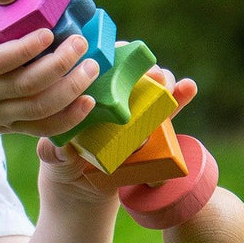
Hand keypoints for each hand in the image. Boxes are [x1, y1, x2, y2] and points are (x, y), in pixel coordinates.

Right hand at [0, 19, 99, 144]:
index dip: (26, 48)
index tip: (49, 32)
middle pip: (26, 84)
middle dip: (59, 63)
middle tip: (80, 42)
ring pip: (39, 107)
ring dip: (70, 88)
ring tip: (91, 67)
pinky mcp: (11, 126)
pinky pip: (43, 128)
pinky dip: (69, 118)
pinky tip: (87, 101)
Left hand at [35, 61, 197, 204]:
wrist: (79, 187)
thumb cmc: (62, 160)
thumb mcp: (54, 156)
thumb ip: (54, 153)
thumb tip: (62, 150)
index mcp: (85, 92)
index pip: (99, 64)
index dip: (110, 55)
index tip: (117, 55)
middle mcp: (112, 95)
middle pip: (132, 71)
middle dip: (144, 68)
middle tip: (154, 75)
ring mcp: (134, 110)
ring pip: (153, 88)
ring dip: (165, 81)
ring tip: (170, 84)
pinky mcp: (151, 129)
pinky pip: (167, 112)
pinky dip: (179, 99)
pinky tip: (189, 87)